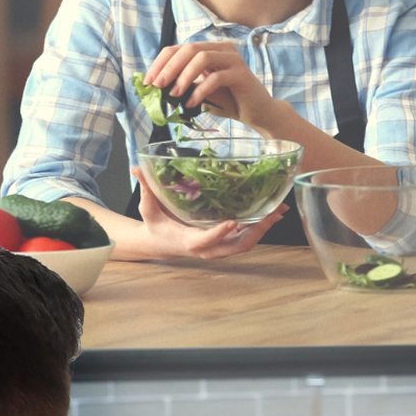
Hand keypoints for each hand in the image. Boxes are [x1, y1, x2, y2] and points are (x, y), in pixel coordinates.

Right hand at [110, 167, 266, 259]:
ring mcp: (218, 247)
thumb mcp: (148, 208)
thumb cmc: (156, 224)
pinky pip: (247, 238)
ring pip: (246, 244)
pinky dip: (261, 227)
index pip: (206, 241)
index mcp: (189, 241)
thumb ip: (147, 188)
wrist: (162, 242)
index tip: (232, 222)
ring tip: (278, 211)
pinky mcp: (226, 242)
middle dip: (255, 232)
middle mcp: (207, 248)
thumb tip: (137, 167)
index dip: (219, 233)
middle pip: (236, 247)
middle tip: (270, 214)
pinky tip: (273, 212)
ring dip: (263, 229)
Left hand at [146, 41, 289, 133]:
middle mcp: (221, 49)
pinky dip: (200, 90)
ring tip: (175, 95)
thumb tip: (155, 87)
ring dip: (184, 76)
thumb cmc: (227, 101)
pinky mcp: (241, 73)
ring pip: (202, 57)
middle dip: (169, 67)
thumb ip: (183, 85)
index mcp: (208, 50)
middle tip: (157, 86)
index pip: (178, 48)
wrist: (257, 112)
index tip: (148, 81)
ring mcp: (232, 59)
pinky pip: (216, 77)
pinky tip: (192, 103)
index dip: (160, 63)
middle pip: (188, 49)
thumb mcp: (199, 91)